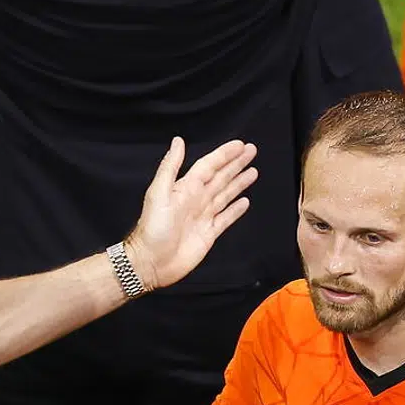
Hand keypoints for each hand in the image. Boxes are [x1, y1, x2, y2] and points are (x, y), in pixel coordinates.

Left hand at [123, 137, 258, 291]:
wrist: (151, 262)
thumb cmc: (152, 230)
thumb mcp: (158, 193)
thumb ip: (170, 167)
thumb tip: (178, 142)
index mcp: (186, 188)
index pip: (209, 166)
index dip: (224, 155)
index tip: (239, 145)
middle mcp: (196, 200)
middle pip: (221, 177)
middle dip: (236, 164)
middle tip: (252, 151)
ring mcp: (203, 216)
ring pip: (226, 195)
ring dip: (239, 183)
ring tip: (253, 172)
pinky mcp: (208, 234)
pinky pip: (225, 218)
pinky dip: (236, 210)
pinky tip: (245, 202)